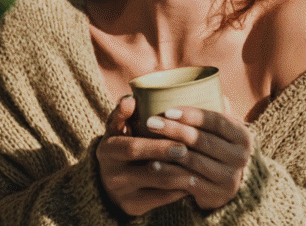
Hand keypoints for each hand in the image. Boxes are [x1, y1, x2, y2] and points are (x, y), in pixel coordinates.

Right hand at [95, 96, 193, 215]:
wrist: (110, 182)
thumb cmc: (121, 146)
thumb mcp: (117, 130)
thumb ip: (123, 114)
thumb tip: (130, 99)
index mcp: (107, 149)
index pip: (132, 146)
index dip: (156, 144)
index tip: (177, 138)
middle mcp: (111, 172)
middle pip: (147, 166)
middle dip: (169, 155)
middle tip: (188, 150)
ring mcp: (121, 192)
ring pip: (157, 184)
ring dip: (180, 173)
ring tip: (198, 165)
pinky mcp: (132, 207)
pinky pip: (161, 199)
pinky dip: (179, 189)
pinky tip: (193, 180)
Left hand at [141, 105, 252, 209]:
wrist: (227, 185)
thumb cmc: (219, 148)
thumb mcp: (224, 130)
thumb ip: (217, 108)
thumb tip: (207, 82)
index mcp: (243, 136)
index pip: (217, 121)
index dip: (192, 114)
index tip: (168, 109)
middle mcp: (241, 157)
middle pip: (202, 140)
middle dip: (174, 130)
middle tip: (151, 122)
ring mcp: (229, 178)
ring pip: (194, 161)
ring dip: (168, 150)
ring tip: (146, 141)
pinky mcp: (216, 195)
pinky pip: (188, 181)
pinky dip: (169, 172)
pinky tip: (153, 164)